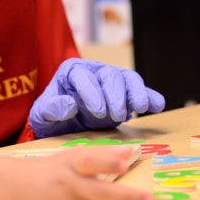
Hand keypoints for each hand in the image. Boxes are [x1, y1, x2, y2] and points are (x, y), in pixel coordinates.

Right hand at [0, 145, 160, 199]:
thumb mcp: (72, 157)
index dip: (106, 162)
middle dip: (129, 198)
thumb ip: (101, 155)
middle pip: (101, 193)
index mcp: (69, 164)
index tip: (125, 162)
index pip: (88, 160)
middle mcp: (68, 186)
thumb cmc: (53, 170)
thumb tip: (130, 151)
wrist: (19, 191)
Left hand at [29, 58, 164, 137]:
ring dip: (135, 93)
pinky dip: (150, 97)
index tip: (97, 111)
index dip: (91, 92)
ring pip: (127, 79)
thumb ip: (51, 109)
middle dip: (115, 95)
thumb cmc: (51, 118)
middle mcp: (94, 72)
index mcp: (71, 72)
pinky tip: (157, 106)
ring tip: (139, 108)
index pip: (82, 75)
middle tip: (116, 115)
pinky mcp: (125, 94)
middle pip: (109, 75)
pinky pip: (140, 91)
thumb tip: (69, 103)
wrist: (62, 127)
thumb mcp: (43, 116)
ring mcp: (112, 82)